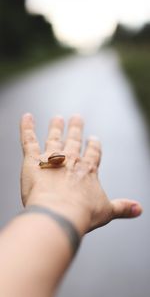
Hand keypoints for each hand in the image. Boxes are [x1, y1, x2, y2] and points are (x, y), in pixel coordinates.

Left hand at [20, 113, 141, 234]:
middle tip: (76, 117)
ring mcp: (52, 158)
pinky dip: (26, 127)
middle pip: (74, 140)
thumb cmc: (82, 213)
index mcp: (88, 169)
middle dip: (76, 128)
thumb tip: (139, 210)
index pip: (93, 152)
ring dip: (55, 127)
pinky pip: (29, 139)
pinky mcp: (34, 160)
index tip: (93, 138)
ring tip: (57, 118)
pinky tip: (26, 117)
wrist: (60, 213)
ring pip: (54, 137)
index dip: (93, 145)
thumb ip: (122, 208)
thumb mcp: (107, 211)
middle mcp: (71, 159)